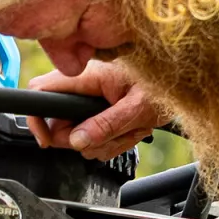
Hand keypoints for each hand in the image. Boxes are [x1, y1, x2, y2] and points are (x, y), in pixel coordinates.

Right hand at [28, 60, 163, 158]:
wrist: (182, 83)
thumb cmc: (163, 87)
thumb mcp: (136, 109)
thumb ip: (106, 125)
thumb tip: (77, 140)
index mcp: (88, 76)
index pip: (40, 91)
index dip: (36, 118)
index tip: (46, 140)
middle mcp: (83, 83)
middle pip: (59, 122)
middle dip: (83, 139)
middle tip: (110, 138)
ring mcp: (89, 96)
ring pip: (77, 133)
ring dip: (102, 142)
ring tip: (128, 130)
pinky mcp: (96, 107)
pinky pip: (91, 134)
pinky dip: (108, 140)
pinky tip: (127, 130)